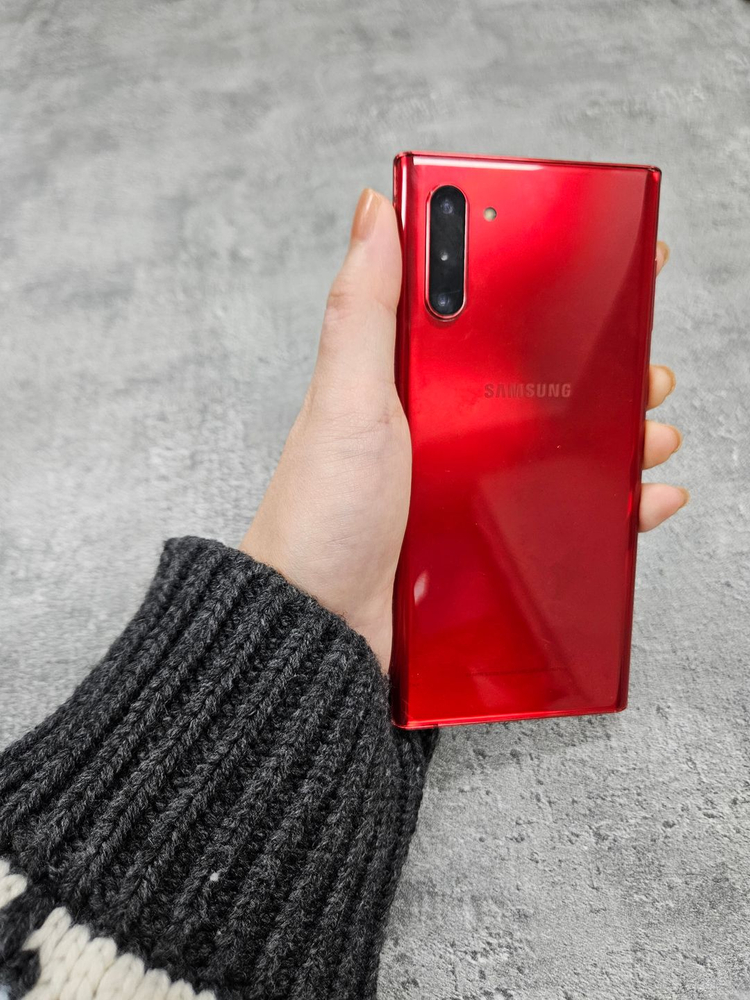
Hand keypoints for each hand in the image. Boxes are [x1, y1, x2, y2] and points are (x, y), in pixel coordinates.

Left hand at [241, 189, 686, 666]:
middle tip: (642, 358)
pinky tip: (641, 498)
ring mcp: (469, 486)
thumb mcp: (345, 401)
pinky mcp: (487, 539)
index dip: (543, 290)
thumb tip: (373, 211)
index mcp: (410, 384)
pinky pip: (563, 511)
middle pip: (539, 383)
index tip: (602, 265)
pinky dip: (609, 504)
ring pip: (563, 446)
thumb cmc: (321, 517)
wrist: (320, 629)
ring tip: (651, 427)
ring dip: (617, 431)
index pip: (485, 316)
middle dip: (600, 367)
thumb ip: (364, 309)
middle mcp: (443, 430)